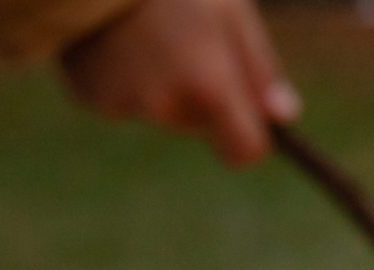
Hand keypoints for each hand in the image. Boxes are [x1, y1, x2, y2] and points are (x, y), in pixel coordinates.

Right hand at [58, 0, 299, 167]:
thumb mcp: (229, 9)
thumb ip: (259, 68)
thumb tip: (284, 117)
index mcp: (209, 85)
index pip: (244, 151)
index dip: (250, 136)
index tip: (249, 114)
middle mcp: (165, 104)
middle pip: (198, 122)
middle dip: (200, 93)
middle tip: (182, 35)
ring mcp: (121, 102)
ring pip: (159, 108)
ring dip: (160, 81)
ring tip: (144, 27)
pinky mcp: (89, 95)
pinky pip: (122, 98)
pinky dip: (123, 75)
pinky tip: (114, 36)